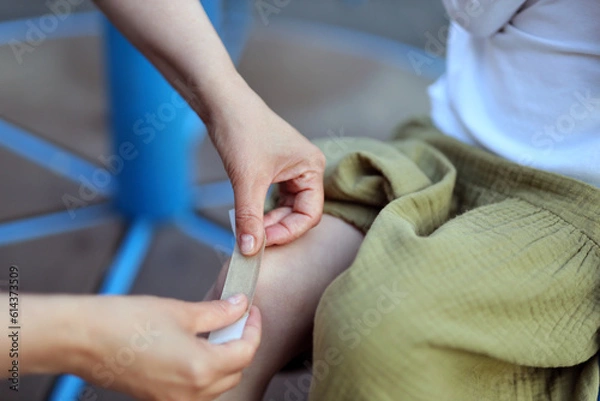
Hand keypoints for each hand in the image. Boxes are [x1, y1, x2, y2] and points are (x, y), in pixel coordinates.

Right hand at [44, 295, 260, 400]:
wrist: (81, 339)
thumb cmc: (124, 322)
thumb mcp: (180, 310)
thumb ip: (217, 312)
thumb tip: (239, 306)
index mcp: (200, 369)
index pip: (245, 352)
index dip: (253, 328)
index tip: (251, 311)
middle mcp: (190, 393)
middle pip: (234, 372)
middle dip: (240, 344)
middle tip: (237, 318)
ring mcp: (173, 400)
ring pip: (216, 384)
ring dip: (223, 359)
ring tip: (217, 331)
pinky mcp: (158, 399)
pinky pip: (194, 390)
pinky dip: (203, 371)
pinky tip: (195, 346)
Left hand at [209, 88, 325, 254]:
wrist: (221, 102)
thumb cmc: (241, 129)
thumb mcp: (247, 180)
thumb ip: (250, 217)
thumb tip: (249, 250)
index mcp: (312, 168)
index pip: (310, 215)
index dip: (288, 232)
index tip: (262, 242)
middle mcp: (307, 169)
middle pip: (299, 213)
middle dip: (276, 228)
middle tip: (252, 240)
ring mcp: (291, 168)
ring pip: (286, 208)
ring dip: (268, 221)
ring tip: (248, 229)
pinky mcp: (275, 168)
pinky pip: (275, 198)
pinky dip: (262, 210)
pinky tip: (249, 216)